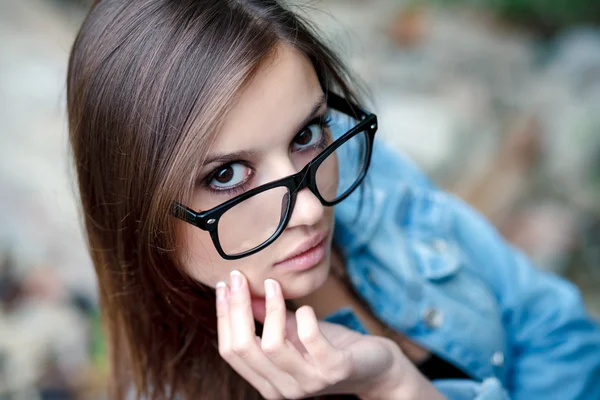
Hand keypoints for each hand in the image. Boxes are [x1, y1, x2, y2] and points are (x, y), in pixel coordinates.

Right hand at [216, 270, 443, 399]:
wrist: (376, 366)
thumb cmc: (332, 347)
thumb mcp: (294, 332)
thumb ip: (268, 319)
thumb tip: (239, 292)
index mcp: (268, 381)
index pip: (230, 351)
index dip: (224, 315)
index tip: (224, 284)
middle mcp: (283, 389)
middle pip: (244, 348)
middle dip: (237, 307)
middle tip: (239, 276)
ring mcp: (309, 382)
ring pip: (272, 345)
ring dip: (271, 308)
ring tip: (274, 285)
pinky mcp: (334, 370)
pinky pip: (309, 339)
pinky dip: (305, 316)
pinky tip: (308, 308)